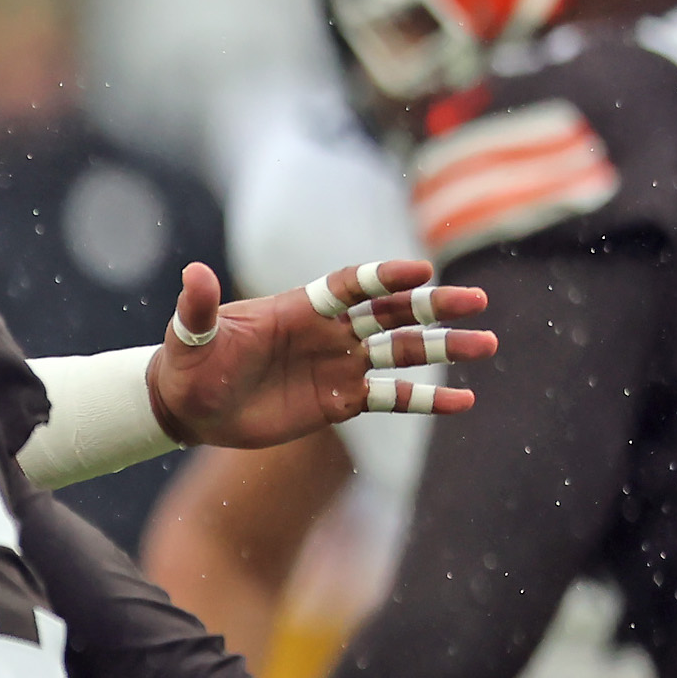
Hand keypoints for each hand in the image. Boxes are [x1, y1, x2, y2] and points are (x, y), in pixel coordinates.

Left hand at [145, 259, 495, 450]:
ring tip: (487, 344)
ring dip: (445, 348)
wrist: (189, 406)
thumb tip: (193, 273)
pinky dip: (427, 400)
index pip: (353, 285)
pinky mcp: (341, 401)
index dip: (386, 277)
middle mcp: (330, 332)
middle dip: (436, 306)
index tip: (422, 271)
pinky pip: (392, 398)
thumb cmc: (189, 364)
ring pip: (403, 352)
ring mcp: (340, 366)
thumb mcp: (191, 337)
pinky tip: (465, 402)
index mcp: (301, 307)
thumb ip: (199, 307)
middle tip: (480, 302)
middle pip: (394, 312)